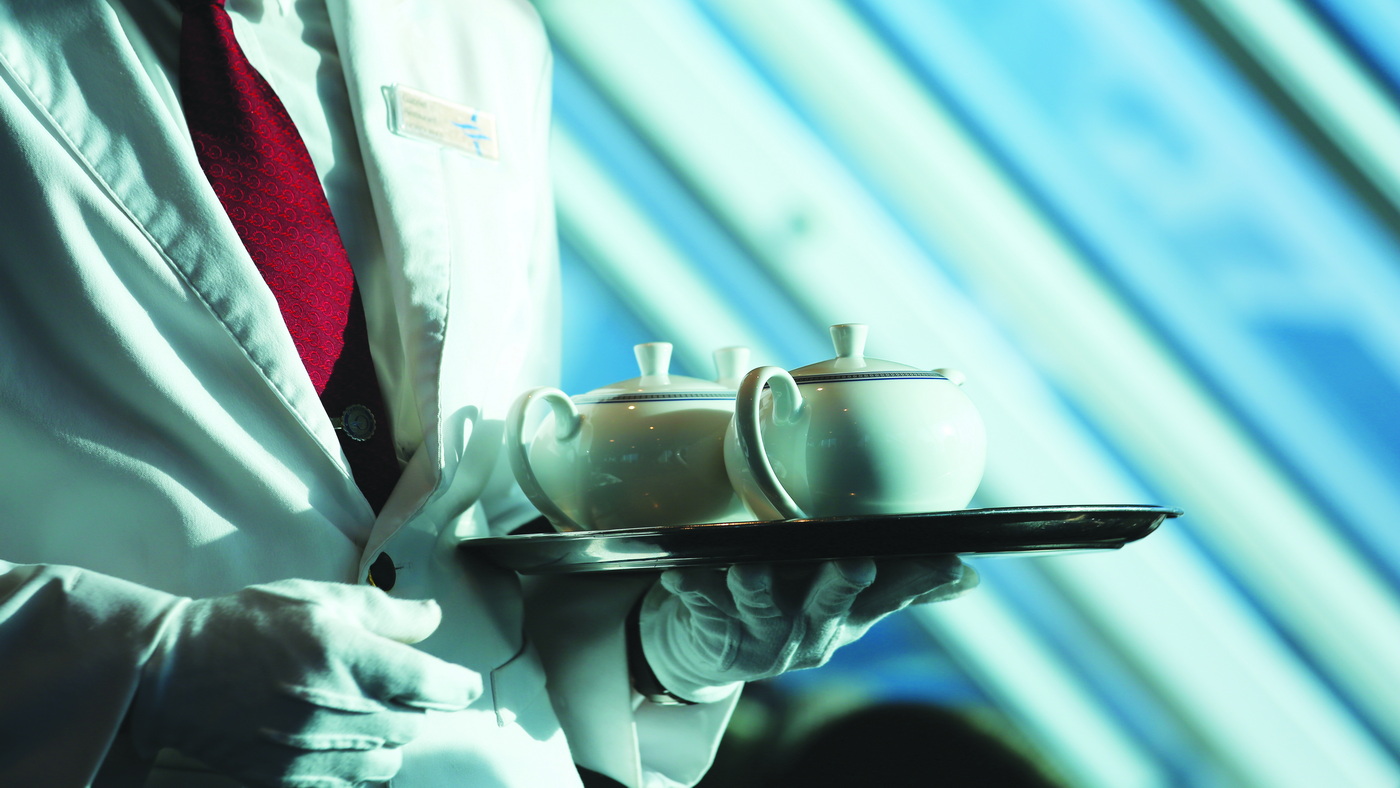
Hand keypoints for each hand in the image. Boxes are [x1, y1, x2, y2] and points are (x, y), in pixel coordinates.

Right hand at [129, 579, 482, 786]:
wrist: (174, 672)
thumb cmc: (249, 624)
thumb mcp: (318, 598)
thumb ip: (384, 612)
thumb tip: (434, 618)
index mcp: (346, 655)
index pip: (429, 683)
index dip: (458, 685)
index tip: (466, 684)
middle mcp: (334, 708)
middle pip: (411, 724)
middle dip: (416, 707)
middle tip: (400, 688)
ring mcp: (310, 750)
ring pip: (386, 760)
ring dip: (390, 740)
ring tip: (371, 715)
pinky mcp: (287, 778)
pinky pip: (348, 785)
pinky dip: (358, 767)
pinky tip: (343, 742)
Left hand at [638, 556, 976, 702]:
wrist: (712, 650)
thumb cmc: (790, 610)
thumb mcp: (848, 607)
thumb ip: (902, 586)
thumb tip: (969, 576)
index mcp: (844, 619)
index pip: (888, 596)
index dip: (918, 580)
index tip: (948, 562)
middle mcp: (807, 632)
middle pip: (828, 605)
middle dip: (840, 584)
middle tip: (854, 561)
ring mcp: (759, 634)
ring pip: (760, 605)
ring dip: (755, 584)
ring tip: (749, 564)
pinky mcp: (712, 630)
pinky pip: (700, 605)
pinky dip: (692, 588)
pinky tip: (681, 572)